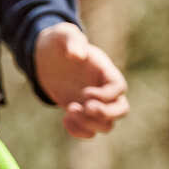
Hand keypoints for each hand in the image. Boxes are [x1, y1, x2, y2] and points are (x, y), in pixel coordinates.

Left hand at [33, 22, 129, 138]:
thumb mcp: (62, 35)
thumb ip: (72, 40)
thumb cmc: (58, 43)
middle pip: (121, 110)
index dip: (106, 96)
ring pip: (107, 125)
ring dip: (89, 123)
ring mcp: (95, 104)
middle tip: (85, 108)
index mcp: (105, 71)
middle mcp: (104, 89)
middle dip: (105, 114)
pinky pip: (90, 132)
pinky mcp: (83, 114)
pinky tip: (65, 119)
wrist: (46, 58)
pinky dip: (78, 131)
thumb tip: (78, 54)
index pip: (119, 88)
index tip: (84, 93)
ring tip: (70, 109)